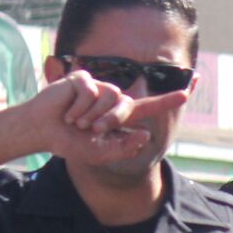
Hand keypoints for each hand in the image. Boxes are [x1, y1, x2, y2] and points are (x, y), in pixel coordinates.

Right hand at [28, 72, 190, 165]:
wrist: (44, 132)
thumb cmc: (71, 142)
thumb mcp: (100, 153)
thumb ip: (124, 148)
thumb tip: (145, 135)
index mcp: (120, 116)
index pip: (149, 107)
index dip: (168, 100)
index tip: (189, 90)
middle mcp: (112, 98)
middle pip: (126, 106)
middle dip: (109, 121)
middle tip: (89, 130)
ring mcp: (98, 86)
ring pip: (109, 96)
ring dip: (91, 114)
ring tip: (76, 121)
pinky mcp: (82, 79)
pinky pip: (89, 91)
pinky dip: (78, 107)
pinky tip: (67, 111)